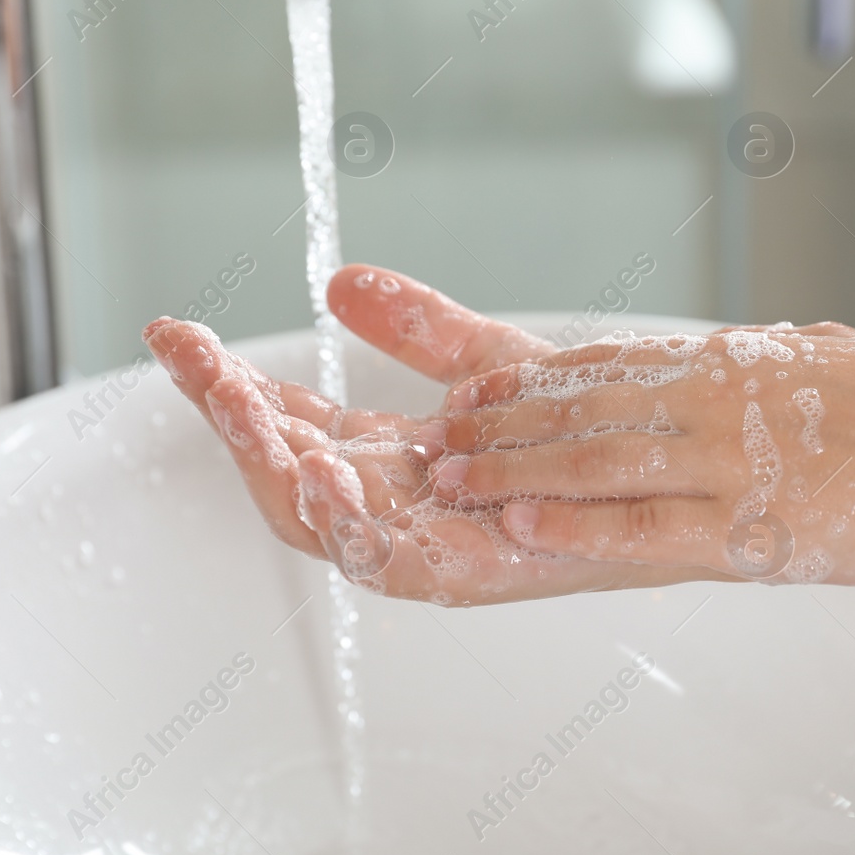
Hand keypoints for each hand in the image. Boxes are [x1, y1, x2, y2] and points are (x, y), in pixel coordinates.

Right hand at [145, 266, 717, 602]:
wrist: (675, 468)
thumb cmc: (591, 427)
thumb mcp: (491, 363)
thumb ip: (418, 330)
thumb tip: (338, 281)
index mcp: (391, 458)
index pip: (289, 422)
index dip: (231, 384)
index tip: (179, 335)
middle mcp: (398, 504)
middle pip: (285, 471)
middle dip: (231, 418)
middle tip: (194, 362)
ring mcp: (425, 542)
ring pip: (318, 519)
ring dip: (269, 467)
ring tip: (237, 409)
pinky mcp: (466, 573)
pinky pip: (384, 560)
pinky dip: (346, 520)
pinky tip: (319, 468)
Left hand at [428, 326, 854, 585]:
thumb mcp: (820, 360)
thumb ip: (760, 365)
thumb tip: (728, 361)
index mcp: (728, 362)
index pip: (605, 365)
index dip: (531, 381)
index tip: (478, 389)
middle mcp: (711, 402)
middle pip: (581, 407)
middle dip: (502, 422)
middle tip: (442, 433)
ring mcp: (725, 463)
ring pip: (593, 461)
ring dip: (514, 469)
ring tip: (454, 477)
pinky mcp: (748, 527)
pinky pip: (644, 525)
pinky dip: (577, 523)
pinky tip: (525, 524)